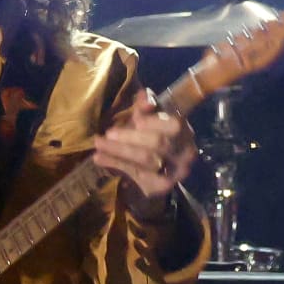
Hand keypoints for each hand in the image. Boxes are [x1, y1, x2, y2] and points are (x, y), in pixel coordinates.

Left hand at [92, 98, 196, 213]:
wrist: (154, 172)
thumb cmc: (150, 137)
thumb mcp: (149, 118)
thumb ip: (147, 106)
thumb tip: (144, 97)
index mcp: (184, 131)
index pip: (174, 125)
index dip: (155, 122)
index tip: (135, 119)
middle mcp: (185, 153)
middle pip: (157, 143)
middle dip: (130, 137)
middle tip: (108, 133)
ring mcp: (175, 172)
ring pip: (145, 159)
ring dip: (119, 150)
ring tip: (98, 144)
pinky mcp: (160, 186)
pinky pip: (136, 174)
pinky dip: (117, 165)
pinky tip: (99, 158)